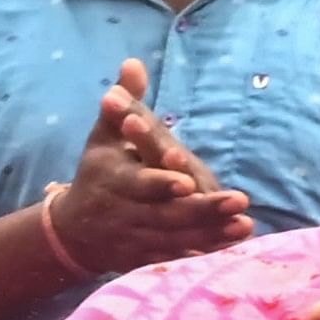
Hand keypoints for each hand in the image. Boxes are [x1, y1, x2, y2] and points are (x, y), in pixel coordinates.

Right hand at [48, 62, 250, 275]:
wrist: (73, 230)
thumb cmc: (96, 174)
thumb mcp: (103, 138)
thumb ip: (122, 105)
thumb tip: (133, 63)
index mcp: (113, 181)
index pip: (139, 184)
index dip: (162, 184)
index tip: (187, 181)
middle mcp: (124, 212)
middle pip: (166, 214)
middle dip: (202, 210)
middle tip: (239, 200)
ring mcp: (136, 238)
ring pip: (176, 237)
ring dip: (212, 233)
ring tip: (246, 223)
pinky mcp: (146, 256)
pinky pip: (178, 256)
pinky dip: (205, 252)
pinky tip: (234, 244)